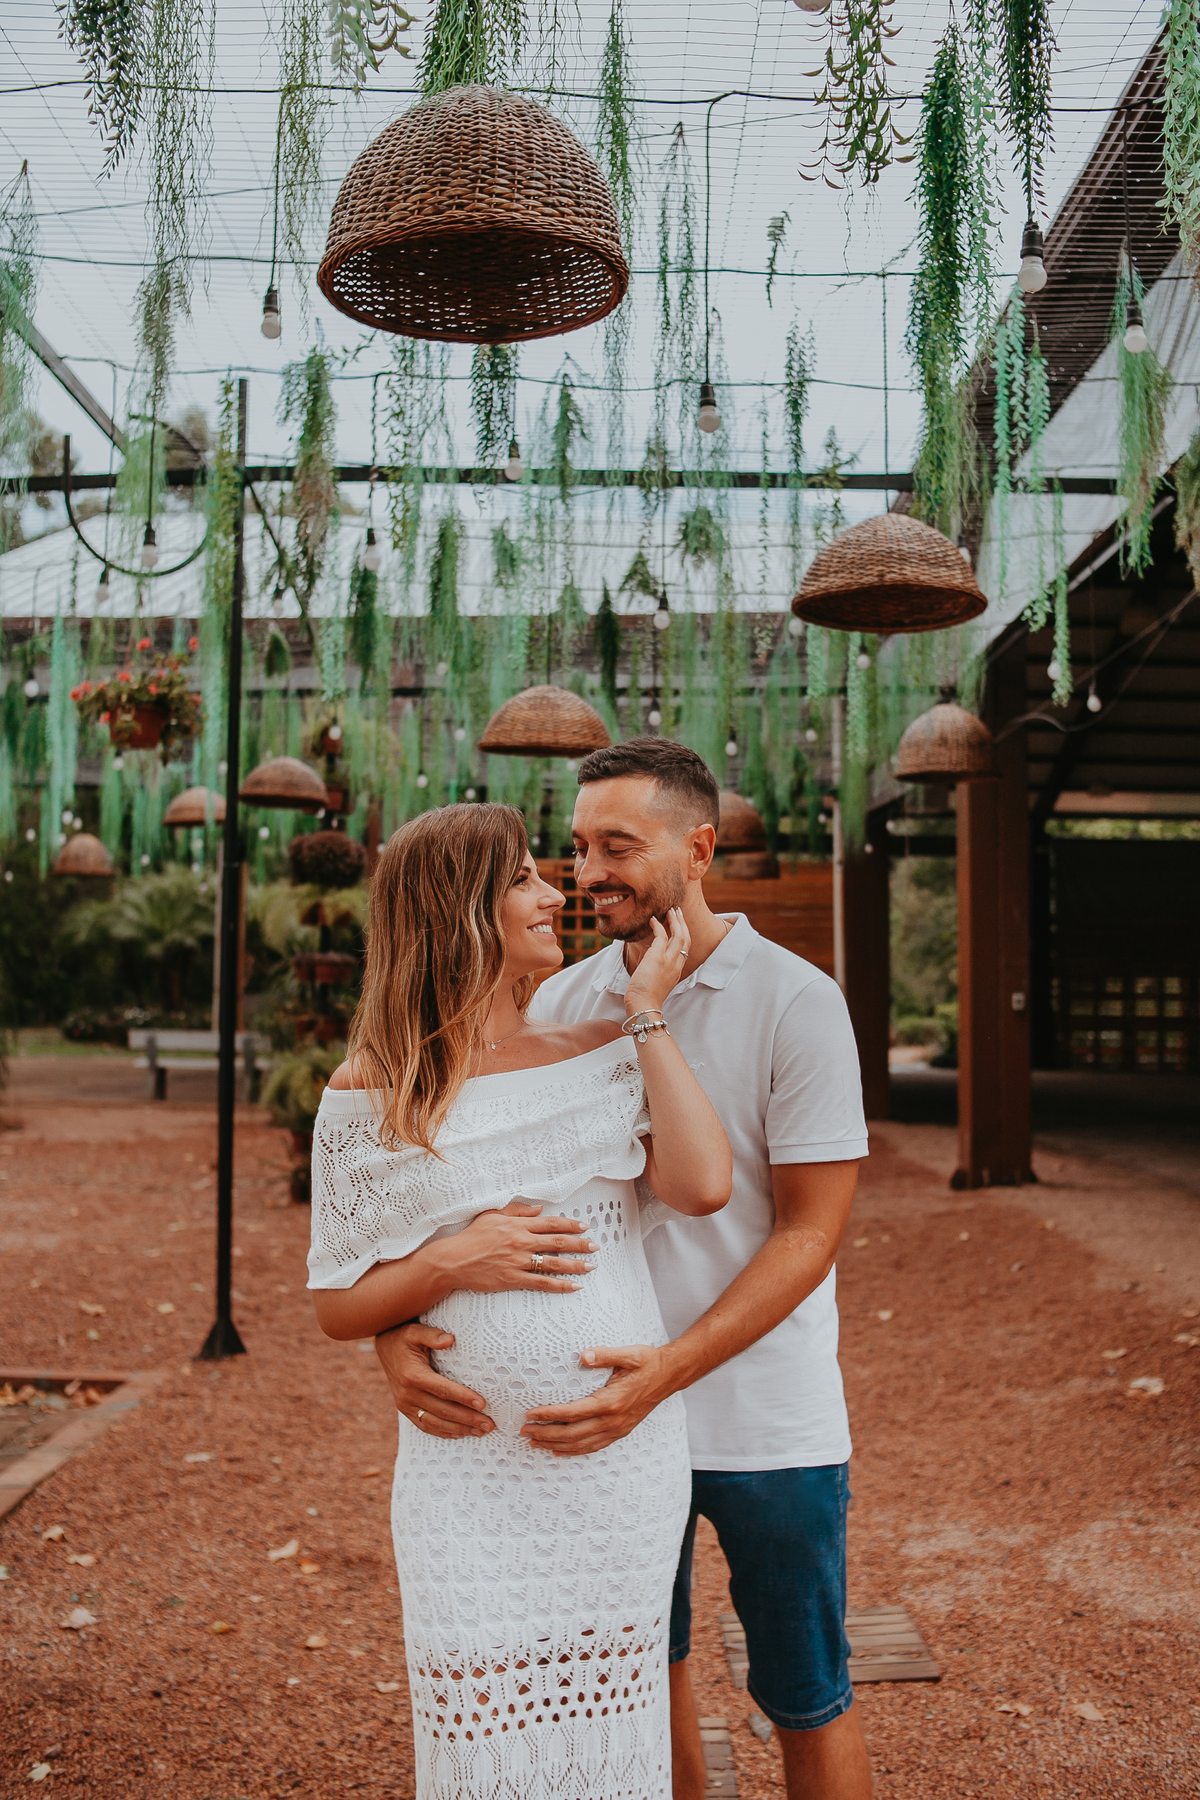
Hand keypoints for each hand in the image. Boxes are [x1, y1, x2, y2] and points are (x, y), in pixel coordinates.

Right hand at [375, 1321, 495, 1439]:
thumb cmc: (404, 1337)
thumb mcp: (415, 1331)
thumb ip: (432, 1335)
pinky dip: (443, 1432)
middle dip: (468, 1419)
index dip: (463, 1397)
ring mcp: (405, 1405)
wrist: (385, 1347)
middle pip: (443, 1410)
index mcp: (413, 1376)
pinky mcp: (405, 1410)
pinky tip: (460, 1434)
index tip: (483, 1404)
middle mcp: (408, 1394)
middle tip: (489, 1424)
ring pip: (436, 1423)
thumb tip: (450, 1340)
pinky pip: (425, 1425)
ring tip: (481, 1432)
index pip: (443, 1390)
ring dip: (460, 1429)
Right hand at [449, 1199, 593, 1292]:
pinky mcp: (513, 1279)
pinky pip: (542, 1283)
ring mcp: (518, 1261)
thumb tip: (539, 1209)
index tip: (585, 1227)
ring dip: (576, 1265)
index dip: (570, 1225)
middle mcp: (521, 1241)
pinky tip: (574, 1286)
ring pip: (554, 1263)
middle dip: (580, 1244)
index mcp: (518, 1225)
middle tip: (595, 1247)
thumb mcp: (492, 1215)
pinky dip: (560, 1285)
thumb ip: (517, 1211)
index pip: (551, 1223)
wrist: (453, 1260)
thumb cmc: (471, 1237)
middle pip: (558, 1242)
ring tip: (591, 1266)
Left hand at [520, 1344, 674, 1456]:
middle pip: (573, 1434)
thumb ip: (605, 1355)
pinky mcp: (620, 1431)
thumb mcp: (628, 1354)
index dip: (550, 1415)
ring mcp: (617, 1429)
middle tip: (524, 1432)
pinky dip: (575, 1451)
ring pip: (581, 1444)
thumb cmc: (647, 1362)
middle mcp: (613, 1420)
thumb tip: (583, 1355)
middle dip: (546, 1434)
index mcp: (611, 1402)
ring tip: (535, 1444)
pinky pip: (594, 1446)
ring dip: (556, 1445)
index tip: (531, 1415)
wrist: (669, 1376)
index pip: (573, 1413)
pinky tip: (560, 1451)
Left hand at [624, 908, 691, 1016]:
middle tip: (678, 911)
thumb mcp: (652, 978)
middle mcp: (676, 964)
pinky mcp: (658, 957)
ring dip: (675, 920)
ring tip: (671, 910)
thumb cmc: (644, 997)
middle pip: (686, 939)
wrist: (643, 1006)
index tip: (679, 925)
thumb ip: (651, 964)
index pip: (684, 949)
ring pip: (679, 935)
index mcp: (677, 970)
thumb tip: (646, 951)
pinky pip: (661, 935)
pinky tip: (652, 920)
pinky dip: (658, 925)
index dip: (683, 934)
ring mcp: (669, 960)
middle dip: (683, 924)